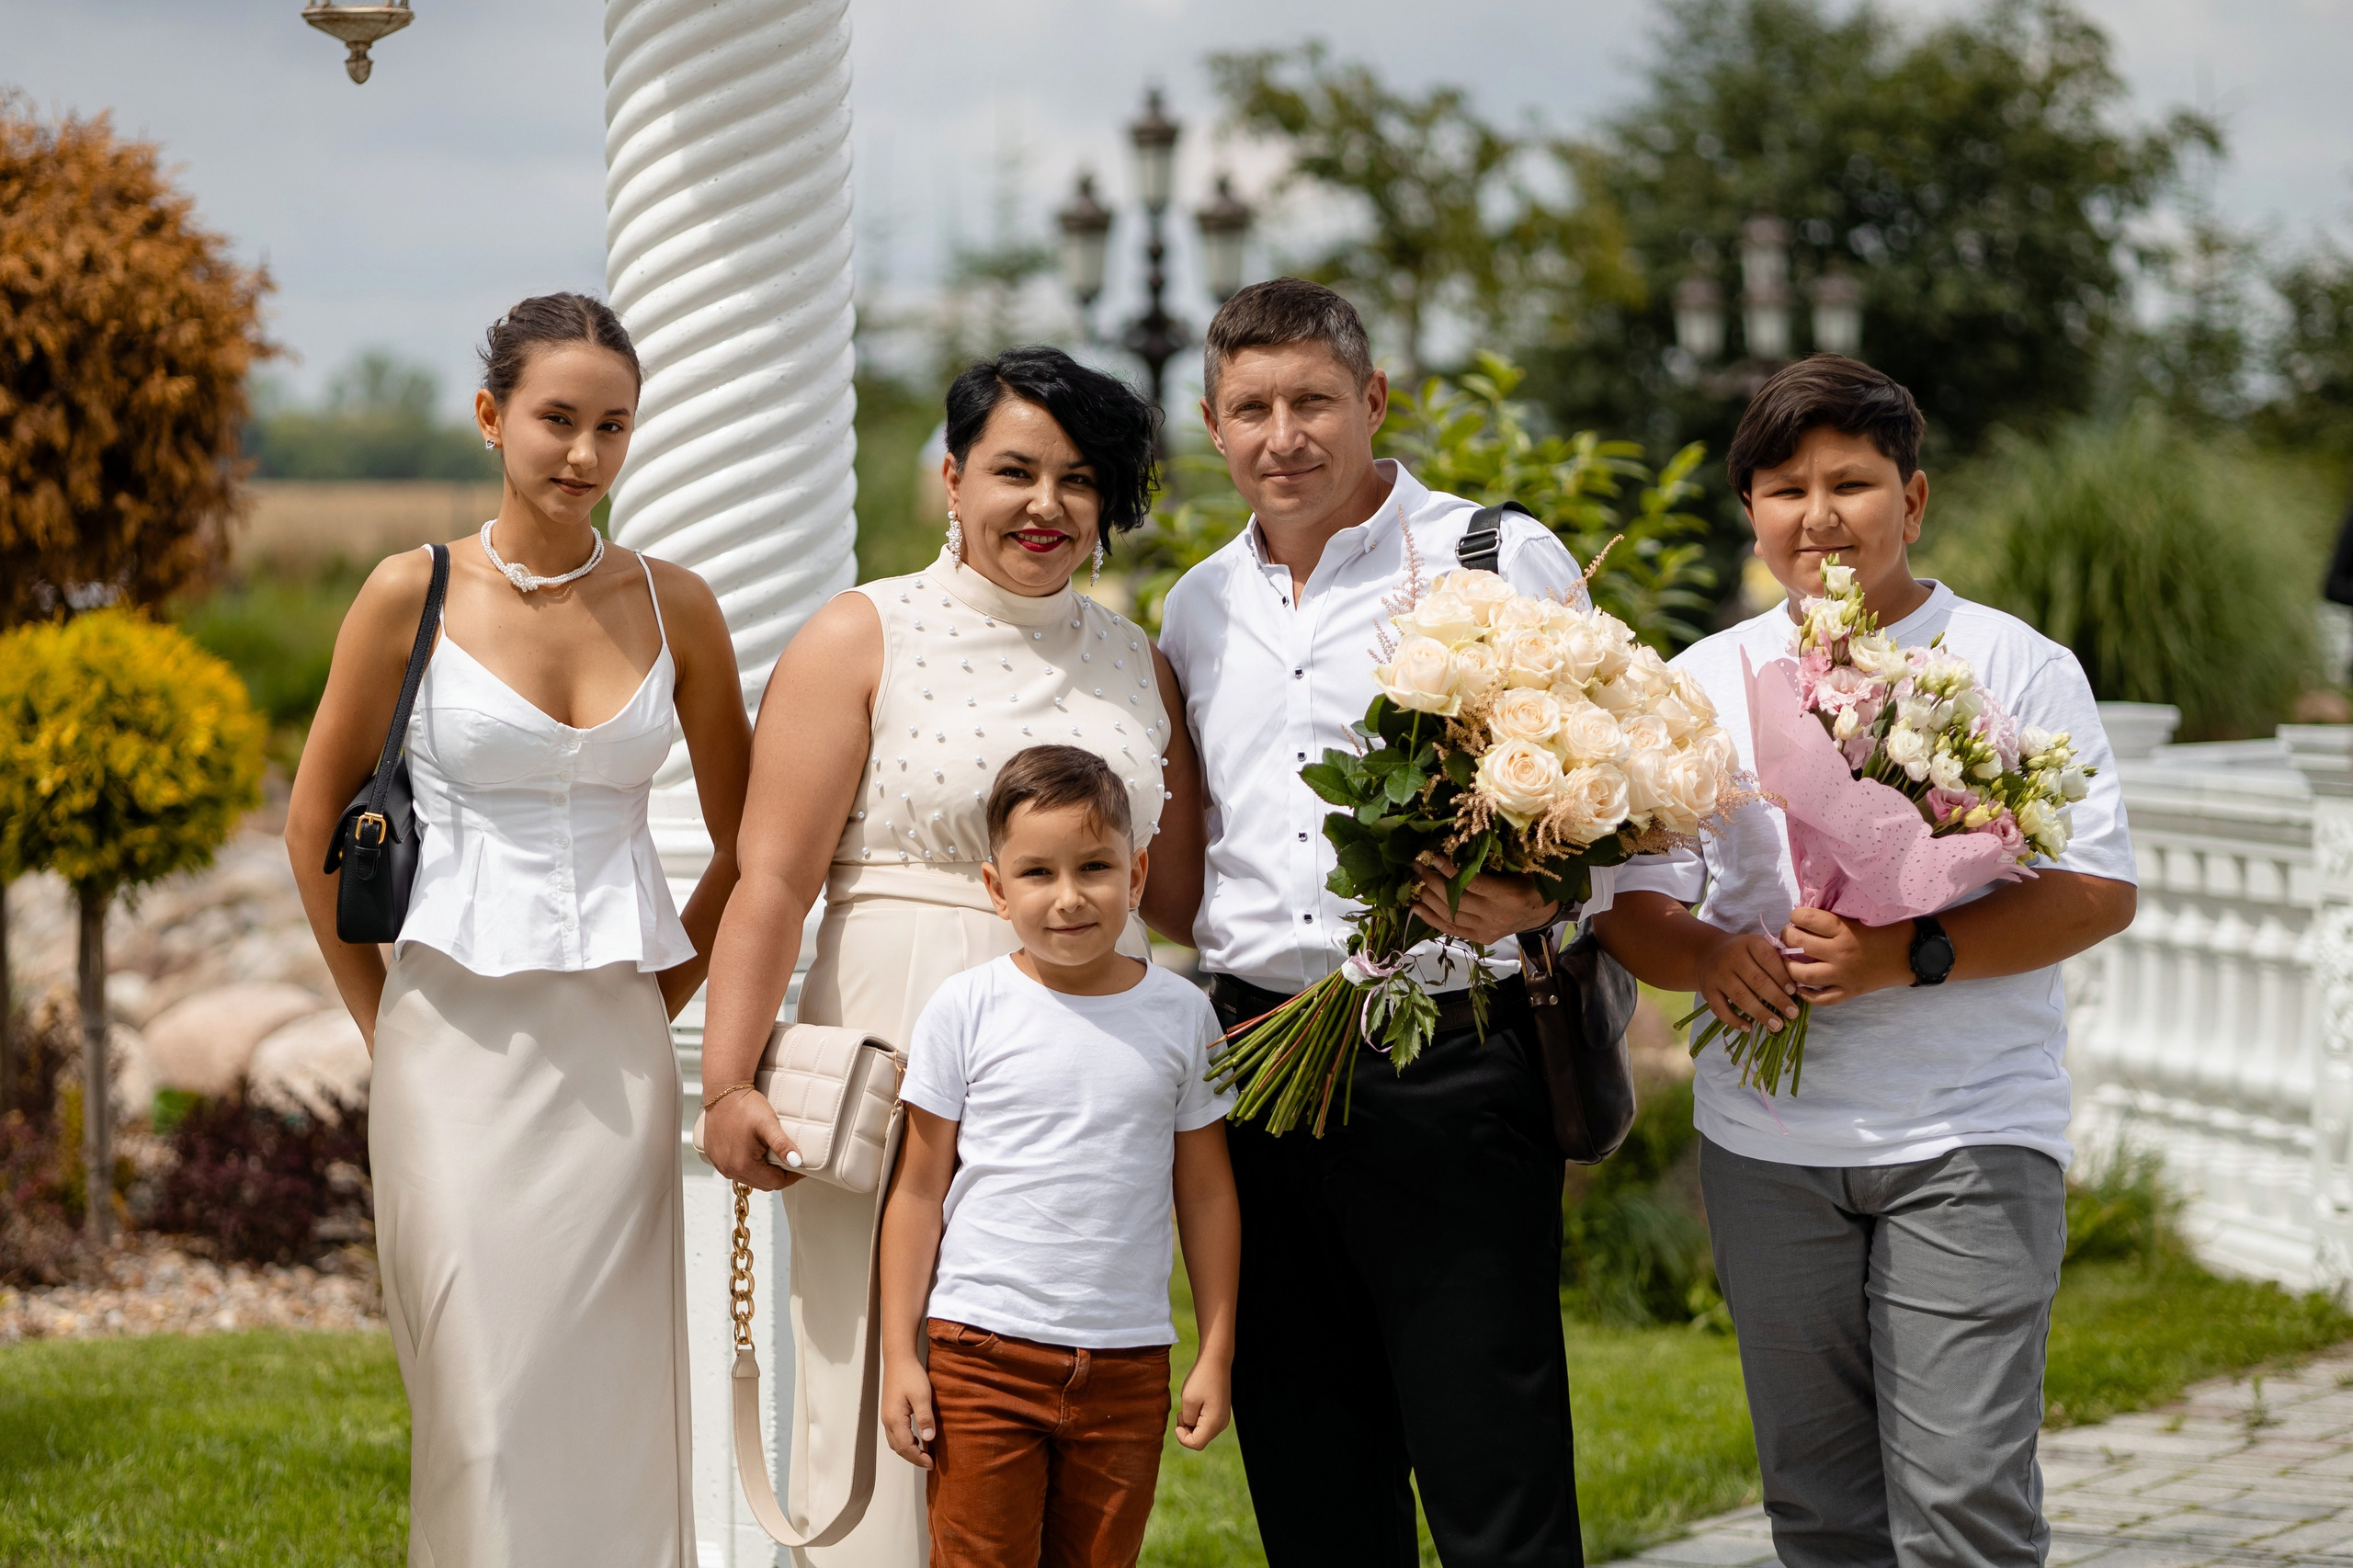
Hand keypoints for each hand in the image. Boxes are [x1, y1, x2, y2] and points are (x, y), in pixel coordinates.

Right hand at [703, 1091, 802, 1190]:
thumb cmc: (745, 1105)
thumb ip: (782, 1144)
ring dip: (762, 1172)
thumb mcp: (768, 1124)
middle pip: (762, 1183)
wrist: (723, 1092)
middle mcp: (729, 1169)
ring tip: (772, 1156)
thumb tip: (796, 1162)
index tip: (801, 1165)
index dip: (791, 1176)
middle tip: (789, 1160)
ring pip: (748, 1178)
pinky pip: (735, 1170)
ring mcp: (720, 1164)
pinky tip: (754, 1154)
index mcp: (744, 1165)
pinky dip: (747, 1166)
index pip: (775, 1182)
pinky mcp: (714, 1157)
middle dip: (778, 1175)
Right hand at [881, 1358, 936, 1468]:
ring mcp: (887, 1417)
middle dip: (913, 1458)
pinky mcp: (889, 1412)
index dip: (918, 1458)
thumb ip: (925, 1418)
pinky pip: (895, 1434)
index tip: (931, 1463)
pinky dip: (905, 1442)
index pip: (906, 1447)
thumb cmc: (911, 1375)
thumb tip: (928, 1439)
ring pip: (895, 1442)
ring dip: (908, 1451)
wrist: (899, 1359)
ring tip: (923, 1454)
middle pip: (898, 1448)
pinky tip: (916, 1438)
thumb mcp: (922, 1395)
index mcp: (895, 1419)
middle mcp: (887, 1421)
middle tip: (929, 1462)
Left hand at [1176, 1355, 1230, 1450]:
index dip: (1182, 1437)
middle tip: (1181, 1411)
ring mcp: (1223, 1418)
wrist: (1216, 1361)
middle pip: (1200, 1440)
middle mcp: (1221, 1424)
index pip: (1195, 1444)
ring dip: (1191, 1424)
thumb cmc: (1201, 1379)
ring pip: (1203, 1432)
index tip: (1178, 1417)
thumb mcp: (1188, 1400)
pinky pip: (1207, 1424)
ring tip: (1188, 1406)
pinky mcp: (1221, 1412)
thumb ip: (1187, 1420)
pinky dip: (1197, 1418)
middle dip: (1186, 1430)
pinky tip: (1195, 1404)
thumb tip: (1190, 1427)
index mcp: (1214, 1423)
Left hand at [1412, 856, 1558, 945]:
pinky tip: (1417, 907)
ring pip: (1451, 915)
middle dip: (1434, 882)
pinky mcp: (1480, 938)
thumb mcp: (1522, 869)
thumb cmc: (1531, 884)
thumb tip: (1471, 840)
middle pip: (1457, 900)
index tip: (1435, 858)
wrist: (1542, 913)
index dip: (1452, 872)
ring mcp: (1487, 929)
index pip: (1474, 884)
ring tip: (1417, 882)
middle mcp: (1496, 916)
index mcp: (1509, 896)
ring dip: (1430, 898)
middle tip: (1419, 867)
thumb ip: (1498, 861)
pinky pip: (1452, 929)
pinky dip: (1432, 919)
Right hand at [1694, 929, 1799, 1033]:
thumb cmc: (1742, 953)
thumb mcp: (1757, 946)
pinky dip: (1734, 1020)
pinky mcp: (1707, 991)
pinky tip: (1749, 1028)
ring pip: (1741, 997)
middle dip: (1777, 999)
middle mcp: (1731, 957)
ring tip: (1777, 1026)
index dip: (1781, 976)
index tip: (1793, 992)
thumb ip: (1775, 960)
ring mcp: (1718, 975)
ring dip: (1760, 1013)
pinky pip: (1720, 1009)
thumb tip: (1798, 986)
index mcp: (1749, 943)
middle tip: (1792, 1014)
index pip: (1768, 958)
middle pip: (1757, 980)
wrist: (1706, 951)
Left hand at [1780, 907, 1911, 1004]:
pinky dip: (1805, 993)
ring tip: (1789, 958)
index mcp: (1844, 930)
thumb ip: (1836, 916)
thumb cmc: (1890, 929)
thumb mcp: (1862, 915)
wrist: (1914, 953)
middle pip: (1798, 944)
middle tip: (1789, 935)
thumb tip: (1805, 914)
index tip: (1796, 916)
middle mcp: (1840, 953)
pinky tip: (1800, 985)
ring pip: (1801, 974)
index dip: (1795, 915)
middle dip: (1787, 936)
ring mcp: (1843, 976)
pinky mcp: (1849, 992)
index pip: (1805, 919)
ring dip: (1788, 966)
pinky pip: (1820, 999)